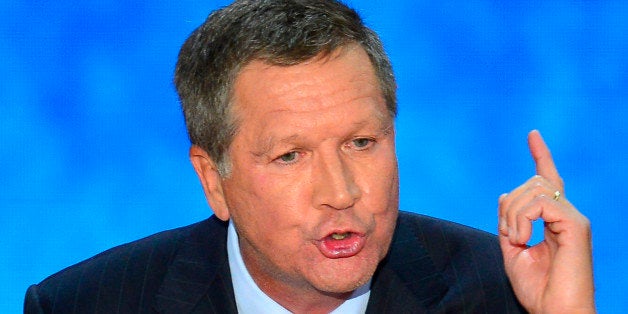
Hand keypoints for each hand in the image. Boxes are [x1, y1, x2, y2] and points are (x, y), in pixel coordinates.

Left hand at [498, 130, 594, 312]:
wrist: (556, 312)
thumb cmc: (538, 289)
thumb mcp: (513, 250)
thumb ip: (508, 223)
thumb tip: (504, 195)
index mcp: (554, 220)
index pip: (548, 180)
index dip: (540, 155)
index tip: (532, 134)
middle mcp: (567, 215)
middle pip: (531, 182)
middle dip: (509, 204)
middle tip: (509, 235)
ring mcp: (573, 219)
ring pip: (532, 189)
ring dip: (512, 214)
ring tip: (516, 240)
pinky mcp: (576, 225)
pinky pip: (539, 203)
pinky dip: (522, 219)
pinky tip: (523, 238)